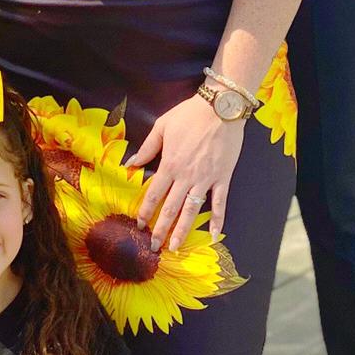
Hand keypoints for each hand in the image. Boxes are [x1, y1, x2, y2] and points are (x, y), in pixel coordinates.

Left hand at [126, 94, 245, 248]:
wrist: (221, 107)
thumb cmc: (190, 114)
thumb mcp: (163, 126)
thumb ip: (147, 147)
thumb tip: (131, 163)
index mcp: (170, 164)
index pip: (154, 193)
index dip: (146, 211)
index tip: (140, 224)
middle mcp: (186, 176)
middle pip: (171, 208)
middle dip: (161, 229)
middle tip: (154, 246)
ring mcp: (206, 179)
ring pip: (192, 210)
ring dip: (183, 230)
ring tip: (176, 247)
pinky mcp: (222, 178)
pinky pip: (220, 203)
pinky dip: (217, 221)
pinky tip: (213, 236)